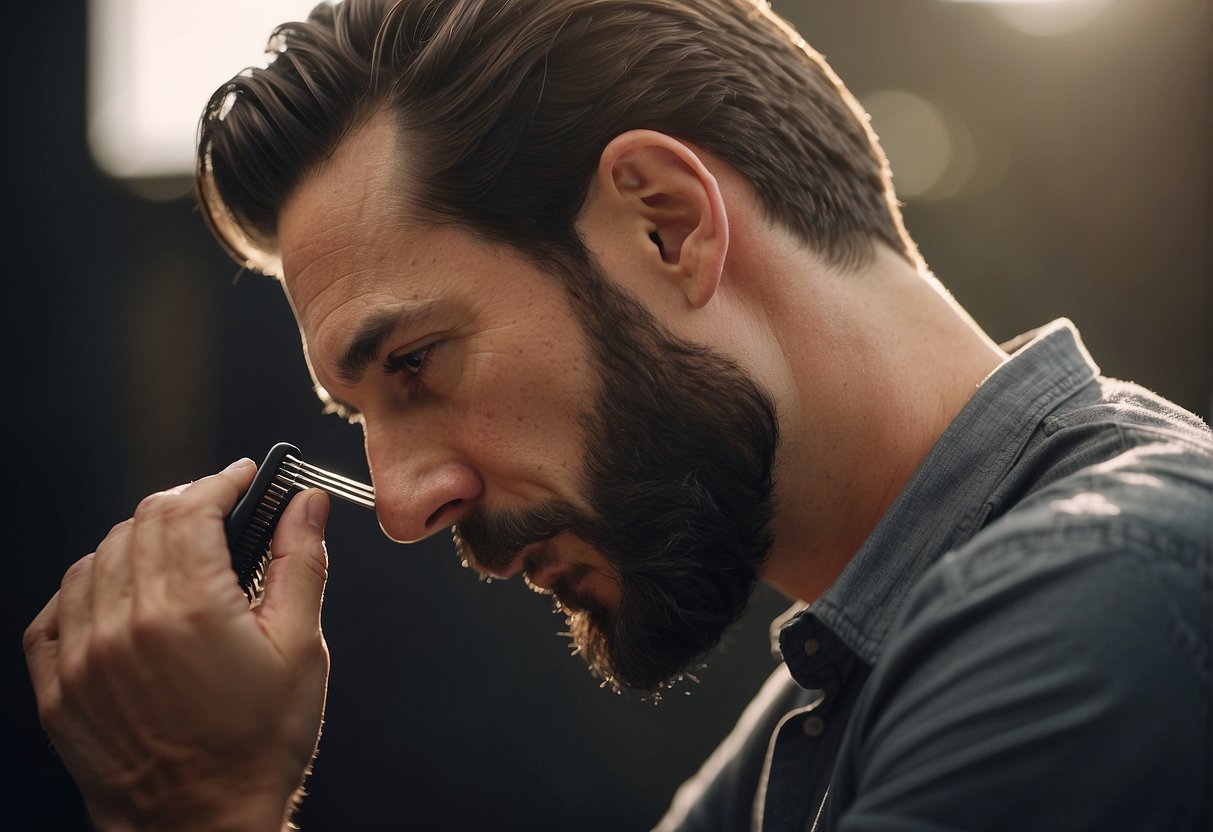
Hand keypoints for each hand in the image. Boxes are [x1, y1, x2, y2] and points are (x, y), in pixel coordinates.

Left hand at [24, 459, 331, 831]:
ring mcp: (82, 654)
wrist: (201, 825)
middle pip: (143, 521)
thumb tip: (305, 506)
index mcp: (190, 608)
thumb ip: (300, 565)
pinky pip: (58, 607)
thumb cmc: (258, 745)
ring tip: (177, 558)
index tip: (244, 479)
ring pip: (97, 556)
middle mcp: (126, 622)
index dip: (223, 482)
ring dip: (139, 539)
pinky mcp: (57, 686)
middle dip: (186, 504)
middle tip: (220, 513)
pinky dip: (89, 584)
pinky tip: (122, 594)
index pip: (191, 507)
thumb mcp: (300, 649)